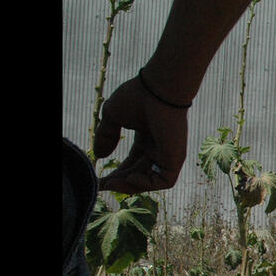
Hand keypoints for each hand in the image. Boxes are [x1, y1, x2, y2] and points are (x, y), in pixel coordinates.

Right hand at [93, 76, 189, 193]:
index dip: (117, 172)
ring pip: (150, 180)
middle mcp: (159, 148)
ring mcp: (168, 154)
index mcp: (147, 138)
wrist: (157, 90)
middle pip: (139, 173)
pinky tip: (131, 178)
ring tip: (112, 184)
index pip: (132, 162)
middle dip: (120, 182)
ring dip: (130, 185)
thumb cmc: (137, 97)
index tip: (100, 179)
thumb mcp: (113, 117)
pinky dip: (147, 184)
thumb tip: (99, 156)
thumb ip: (106, 136)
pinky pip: (164, 181)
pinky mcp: (176, 158)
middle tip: (102, 185)